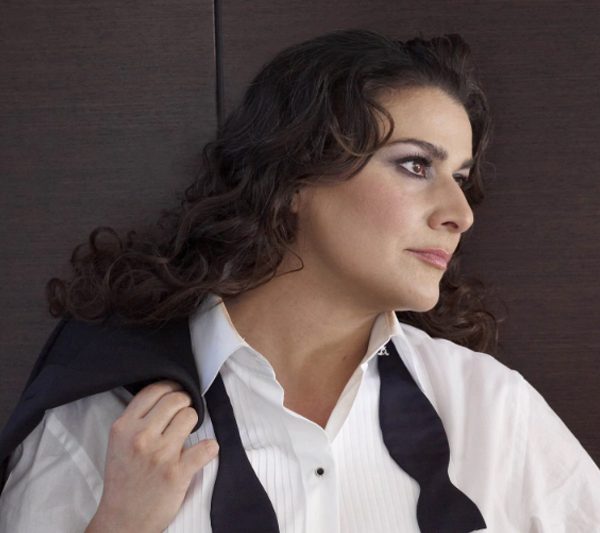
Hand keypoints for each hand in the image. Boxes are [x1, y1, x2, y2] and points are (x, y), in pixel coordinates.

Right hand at [85, 379, 218, 532]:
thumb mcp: (118, 442)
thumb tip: (167, 393)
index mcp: (124, 427)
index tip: (177, 393)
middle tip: (183, 415)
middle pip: (176, 399)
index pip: (155, 390)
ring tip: (186, 435)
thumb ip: (137, 418)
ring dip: (194, 423)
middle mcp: (141, 437)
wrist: (122, 521)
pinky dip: (209, 449)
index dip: (171, 387)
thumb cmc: (124, 478)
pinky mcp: (177, 473)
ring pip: (191, 416)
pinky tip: (202, 452)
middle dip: (185, 404)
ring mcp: (160, 455)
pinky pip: (207, 447)